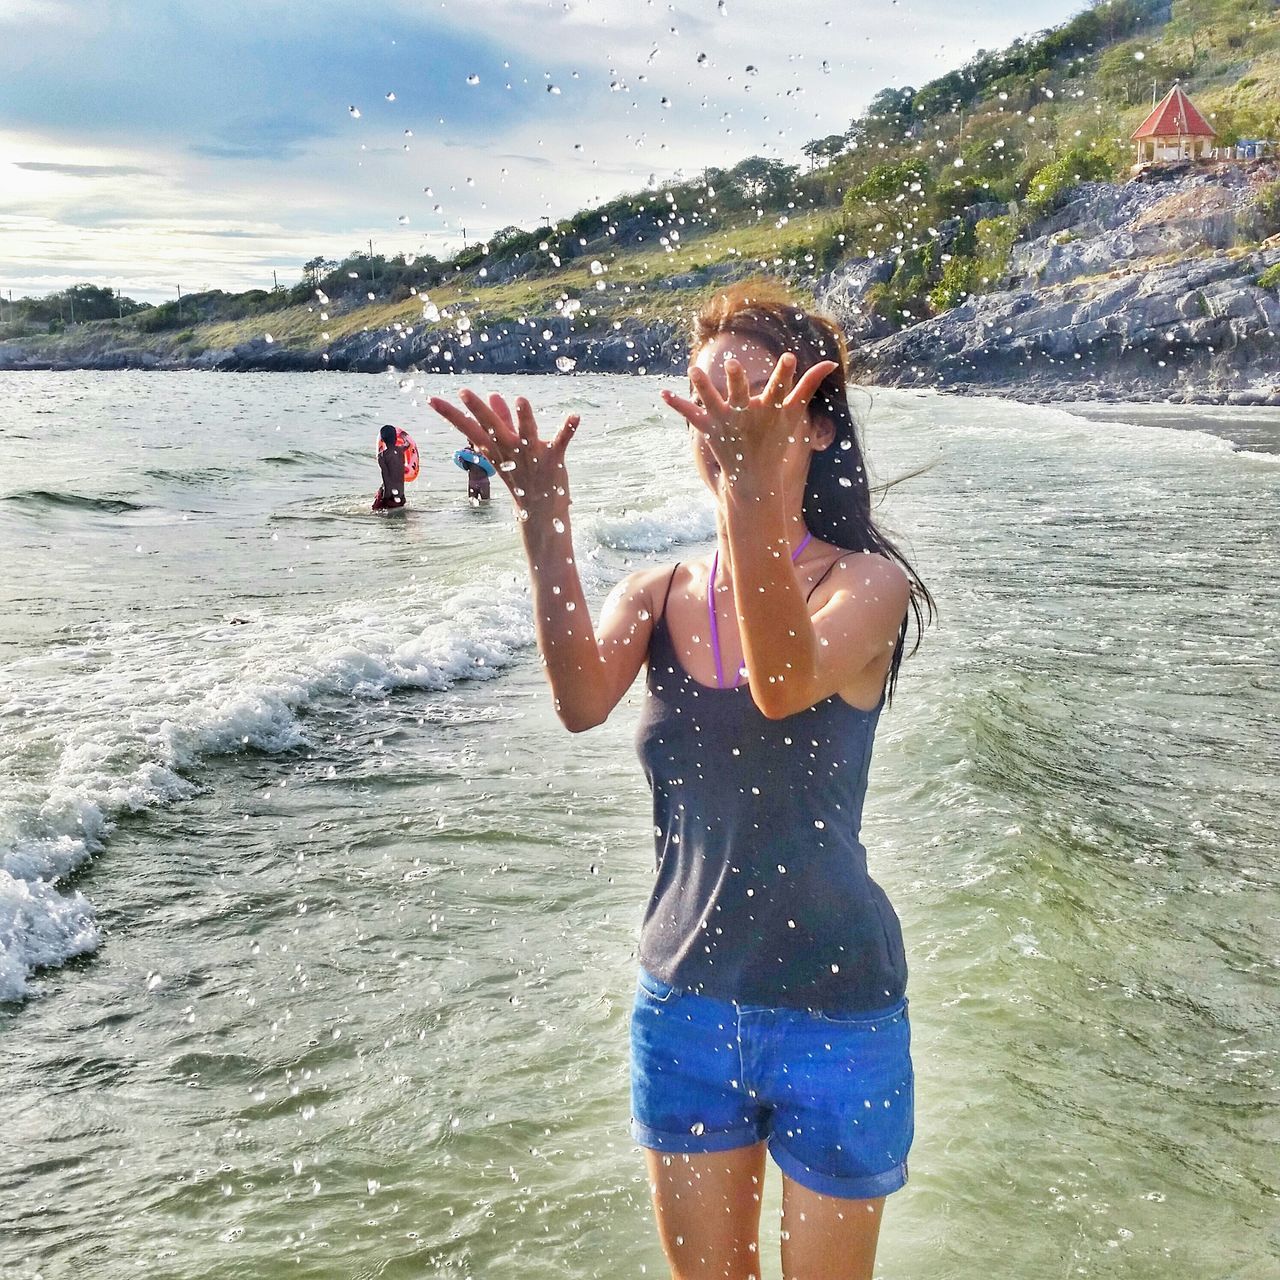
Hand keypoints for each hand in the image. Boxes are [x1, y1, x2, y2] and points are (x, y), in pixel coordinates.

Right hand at [429, 390, 578, 520]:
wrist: (541, 511)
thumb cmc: (524, 475)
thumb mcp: (509, 450)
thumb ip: (504, 421)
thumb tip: (494, 396)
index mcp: (497, 449)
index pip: (470, 429)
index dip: (451, 415)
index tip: (432, 400)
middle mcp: (510, 452)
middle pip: (492, 429)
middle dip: (480, 411)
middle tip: (464, 393)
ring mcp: (531, 456)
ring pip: (526, 435)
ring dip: (524, 419)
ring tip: (521, 400)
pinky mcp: (553, 460)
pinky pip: (561, 442)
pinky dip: (568, 430)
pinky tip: (574, 416)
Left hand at [660, 351, 837, 488]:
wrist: (754, 477)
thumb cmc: (775, 440)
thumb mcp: (793, 414)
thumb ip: (808, 386)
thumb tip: (831, 362)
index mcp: (768, 410)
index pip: (780, 388)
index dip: (785, 374)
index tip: (790, 358)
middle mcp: (746, 415)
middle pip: (740, 394)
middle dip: (736, 380)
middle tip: (733, 362)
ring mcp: (726, 422)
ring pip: (712, 401)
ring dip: (702, 387)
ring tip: (693, 371)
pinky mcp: (709, 429)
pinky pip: (690, 414)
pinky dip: (676, 404)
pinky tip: (662, 393)